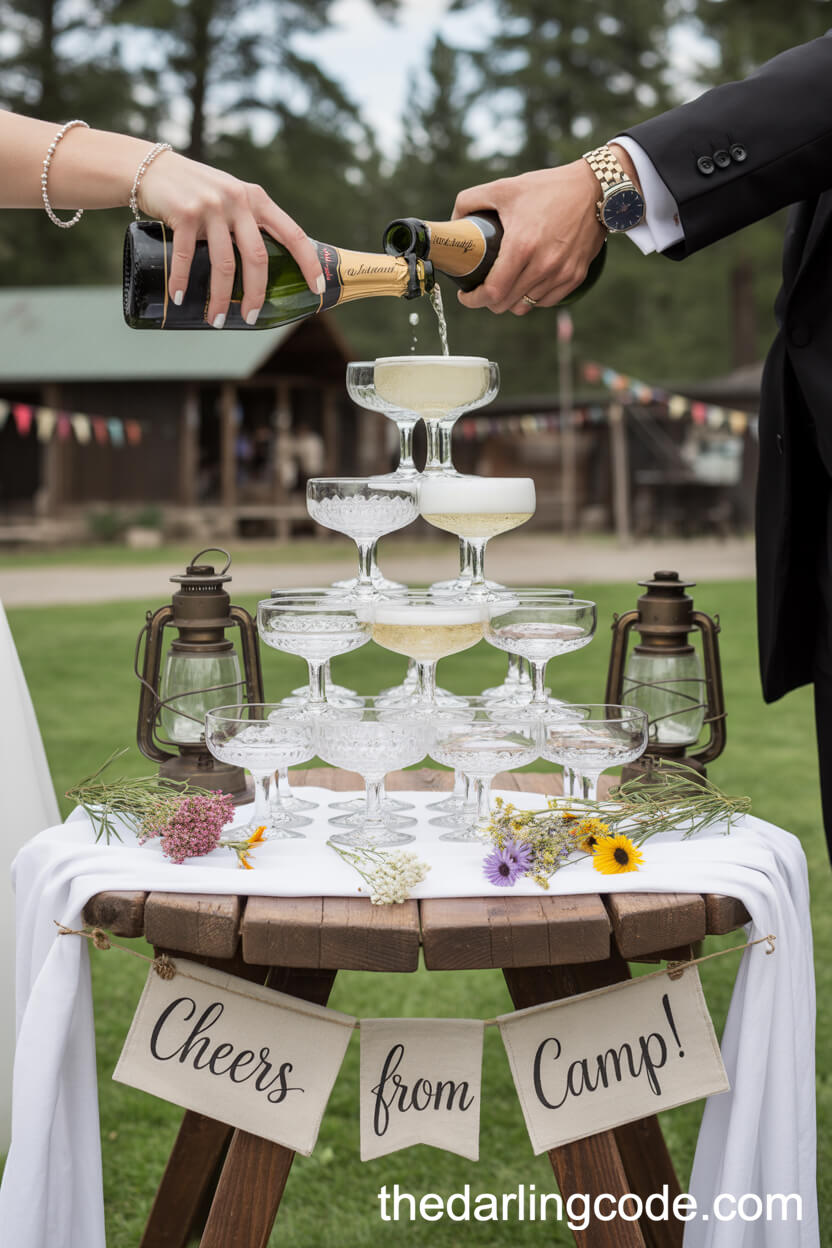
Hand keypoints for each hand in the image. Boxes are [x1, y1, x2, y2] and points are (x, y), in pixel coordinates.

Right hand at [138, 152, 323, 326]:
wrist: (153, 168)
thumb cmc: (196, 190)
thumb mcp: (231, 197)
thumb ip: (249, 221)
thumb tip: (265, 266)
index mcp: (256, 199)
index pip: (292, 233)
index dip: (308, 262)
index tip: (316, 288)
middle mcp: (238, 201)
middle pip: (257, 258)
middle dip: (255, 294)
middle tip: (250, 317)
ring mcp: (211, 206)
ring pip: (224, 264)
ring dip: (220, 297)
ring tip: (216, 319)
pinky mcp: (185, 212)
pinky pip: (188, 257)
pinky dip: (183, 281)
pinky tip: (180, 298)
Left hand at [451, 161, 605, 315]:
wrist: (595, 189)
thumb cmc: (547, 188)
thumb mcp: (504, 187)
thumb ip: (470, 200)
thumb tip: (454, 222)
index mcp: (522, 246)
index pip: (492, 292)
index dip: (474, 300)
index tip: (465, 296)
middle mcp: (543, 265)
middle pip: (506, 304)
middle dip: (489, 300)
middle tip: (483, 288)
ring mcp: (562, 274)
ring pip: (526, 305)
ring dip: (511, 300)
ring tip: (506, 285)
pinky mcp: (576, 276)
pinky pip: (546, 301)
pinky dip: (533, 297)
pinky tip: (527, 283)